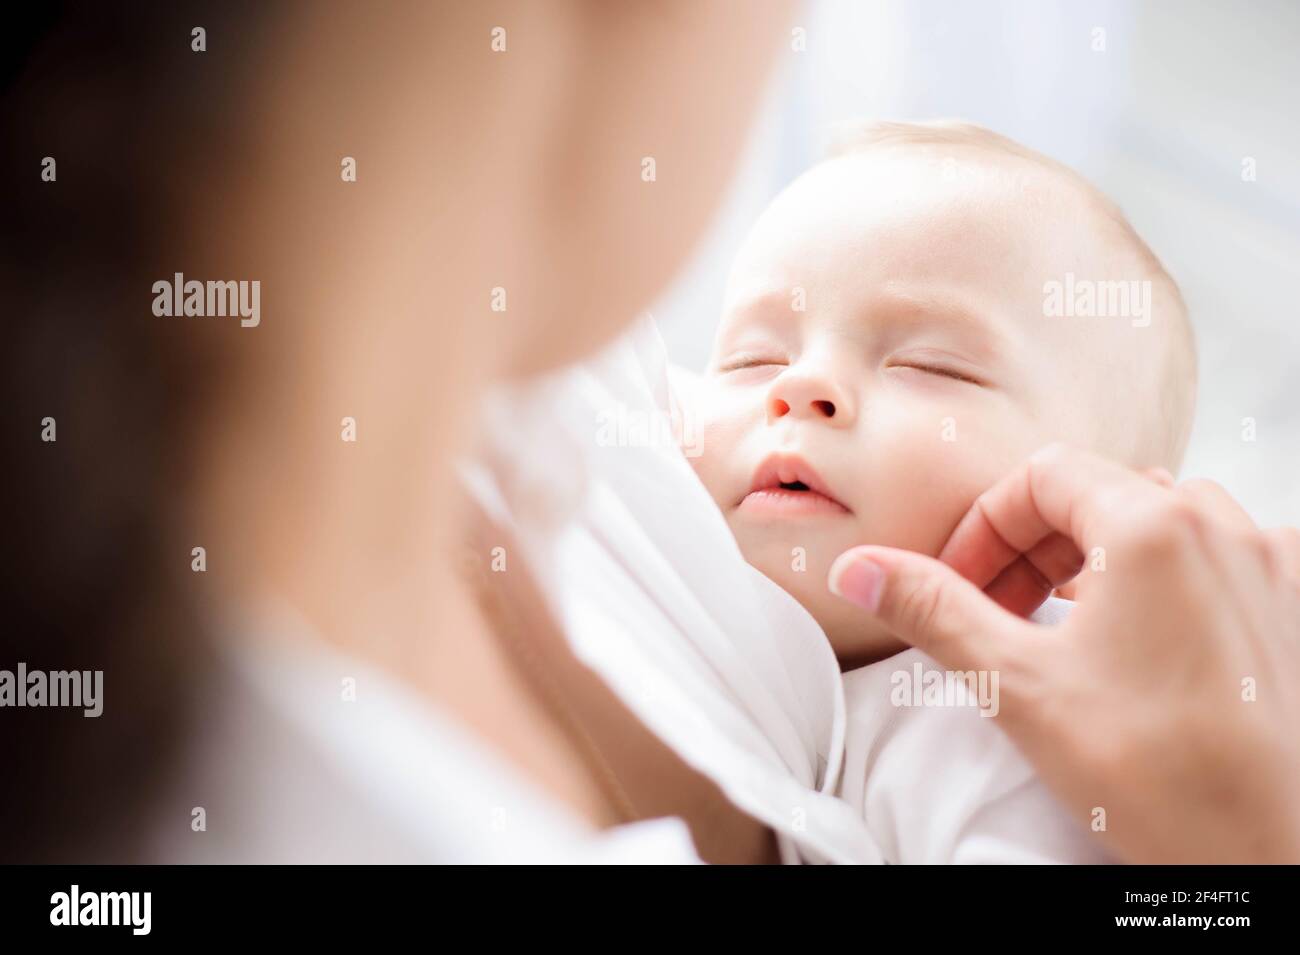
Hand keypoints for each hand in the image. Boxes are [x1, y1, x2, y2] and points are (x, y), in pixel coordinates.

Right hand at [828, 443, 1299, 862]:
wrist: (1275, 855)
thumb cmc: (1163, 777)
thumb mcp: (1018, 686)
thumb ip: (932, 612)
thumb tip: (861, 570)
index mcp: (1155, 525)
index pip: (1042, 475)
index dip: (983, 527)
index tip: (958, 584)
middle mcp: (1225, 528)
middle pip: (1099, 494)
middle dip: (1030, 548)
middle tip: (994, 611)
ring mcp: (1272, 568)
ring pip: (1158, 524)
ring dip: (1092, 562)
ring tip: (1059, 629)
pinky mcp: (1293, 610)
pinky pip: (1214, 562)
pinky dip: (1158, 583)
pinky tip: (1134, 645)